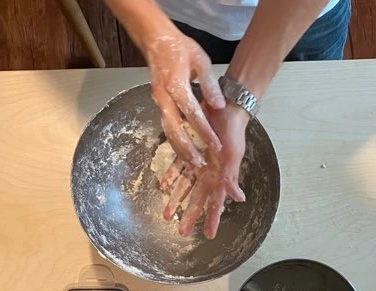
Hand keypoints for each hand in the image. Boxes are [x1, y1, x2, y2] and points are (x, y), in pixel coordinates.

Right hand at [144, 31, 224, 166]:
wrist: (157, 40)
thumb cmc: (181, 49)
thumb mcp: (201, 61)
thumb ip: (210, 84)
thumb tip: (218, 105)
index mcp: (176, 84)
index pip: (192, 113)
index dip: (204, 131)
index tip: (216, 145)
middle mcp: (163, 96)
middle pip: (174, 128)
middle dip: (187, 148)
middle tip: (200, 163)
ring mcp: (158, 101)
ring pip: (167, 130)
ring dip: (179, 149)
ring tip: (193, 164)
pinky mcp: (158, 104)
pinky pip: (166, 126)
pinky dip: (175, 141)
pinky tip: (185, 151)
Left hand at [173, 104, 247, 238]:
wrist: (226, 107)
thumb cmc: (232, 131)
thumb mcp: (233, 155)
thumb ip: (232, 177)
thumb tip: (238, 198)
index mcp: (221, 177)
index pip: (216, 203)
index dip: (212, 220)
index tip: (209, 235)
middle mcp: (210, 173)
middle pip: (198, 199)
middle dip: (190, 215)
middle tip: (182, 232)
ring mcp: (200, 162)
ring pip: (186, 186)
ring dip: (177, 200)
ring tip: (167, 214)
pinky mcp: (191, 149)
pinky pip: (179, 166)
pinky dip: (172, 175)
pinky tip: (163, 185)